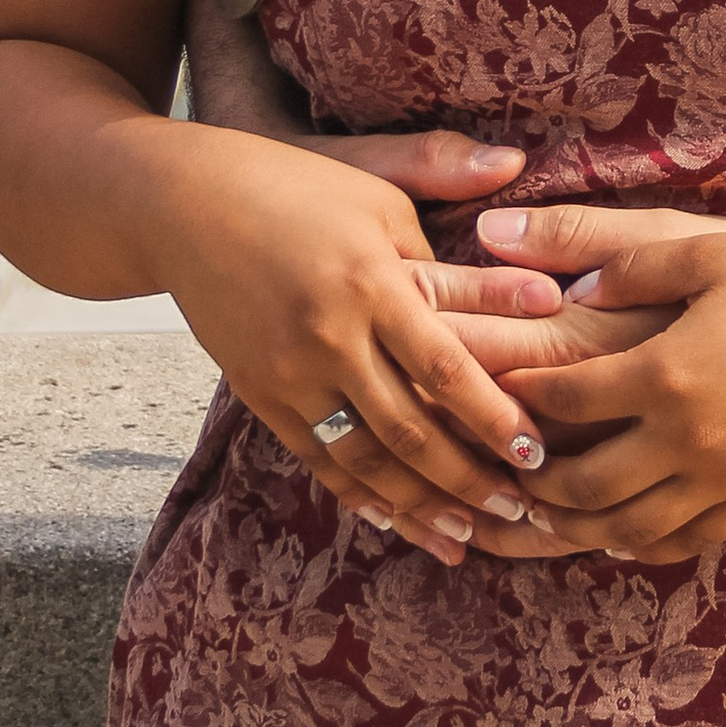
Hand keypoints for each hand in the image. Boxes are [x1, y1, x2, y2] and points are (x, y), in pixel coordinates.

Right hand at [149, 132, 565, 565]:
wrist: (181, 205)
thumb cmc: (297, 188)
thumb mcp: (381, 195)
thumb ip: (458, 254)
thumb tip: (544, 286)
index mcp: (370, 281)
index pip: (445, 368)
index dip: (493, 418)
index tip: (536, 453)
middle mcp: (329, 335)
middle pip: (409, 430)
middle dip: (467, 481)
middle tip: (519, 513)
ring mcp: (289, 372)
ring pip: (363, 459)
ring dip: (417, 506)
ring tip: (465, 538)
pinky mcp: (259, 393)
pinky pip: (316, 458)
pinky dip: (358, 494)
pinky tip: (394, 519)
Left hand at [472, 201, 725, 559]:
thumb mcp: (709, 248)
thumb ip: (620, 255)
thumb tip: (536, 259)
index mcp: (669, 373)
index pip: (562, 399)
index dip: (514, 392)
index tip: (485, 382)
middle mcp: (691, 441)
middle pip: (579, 485)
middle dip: (526, 478)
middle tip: (494, 461)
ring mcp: (725, 481)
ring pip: (623, 531)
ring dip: (568, 527)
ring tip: (533, 510)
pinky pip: (678, 543)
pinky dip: (633, 544)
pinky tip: (610, 531)